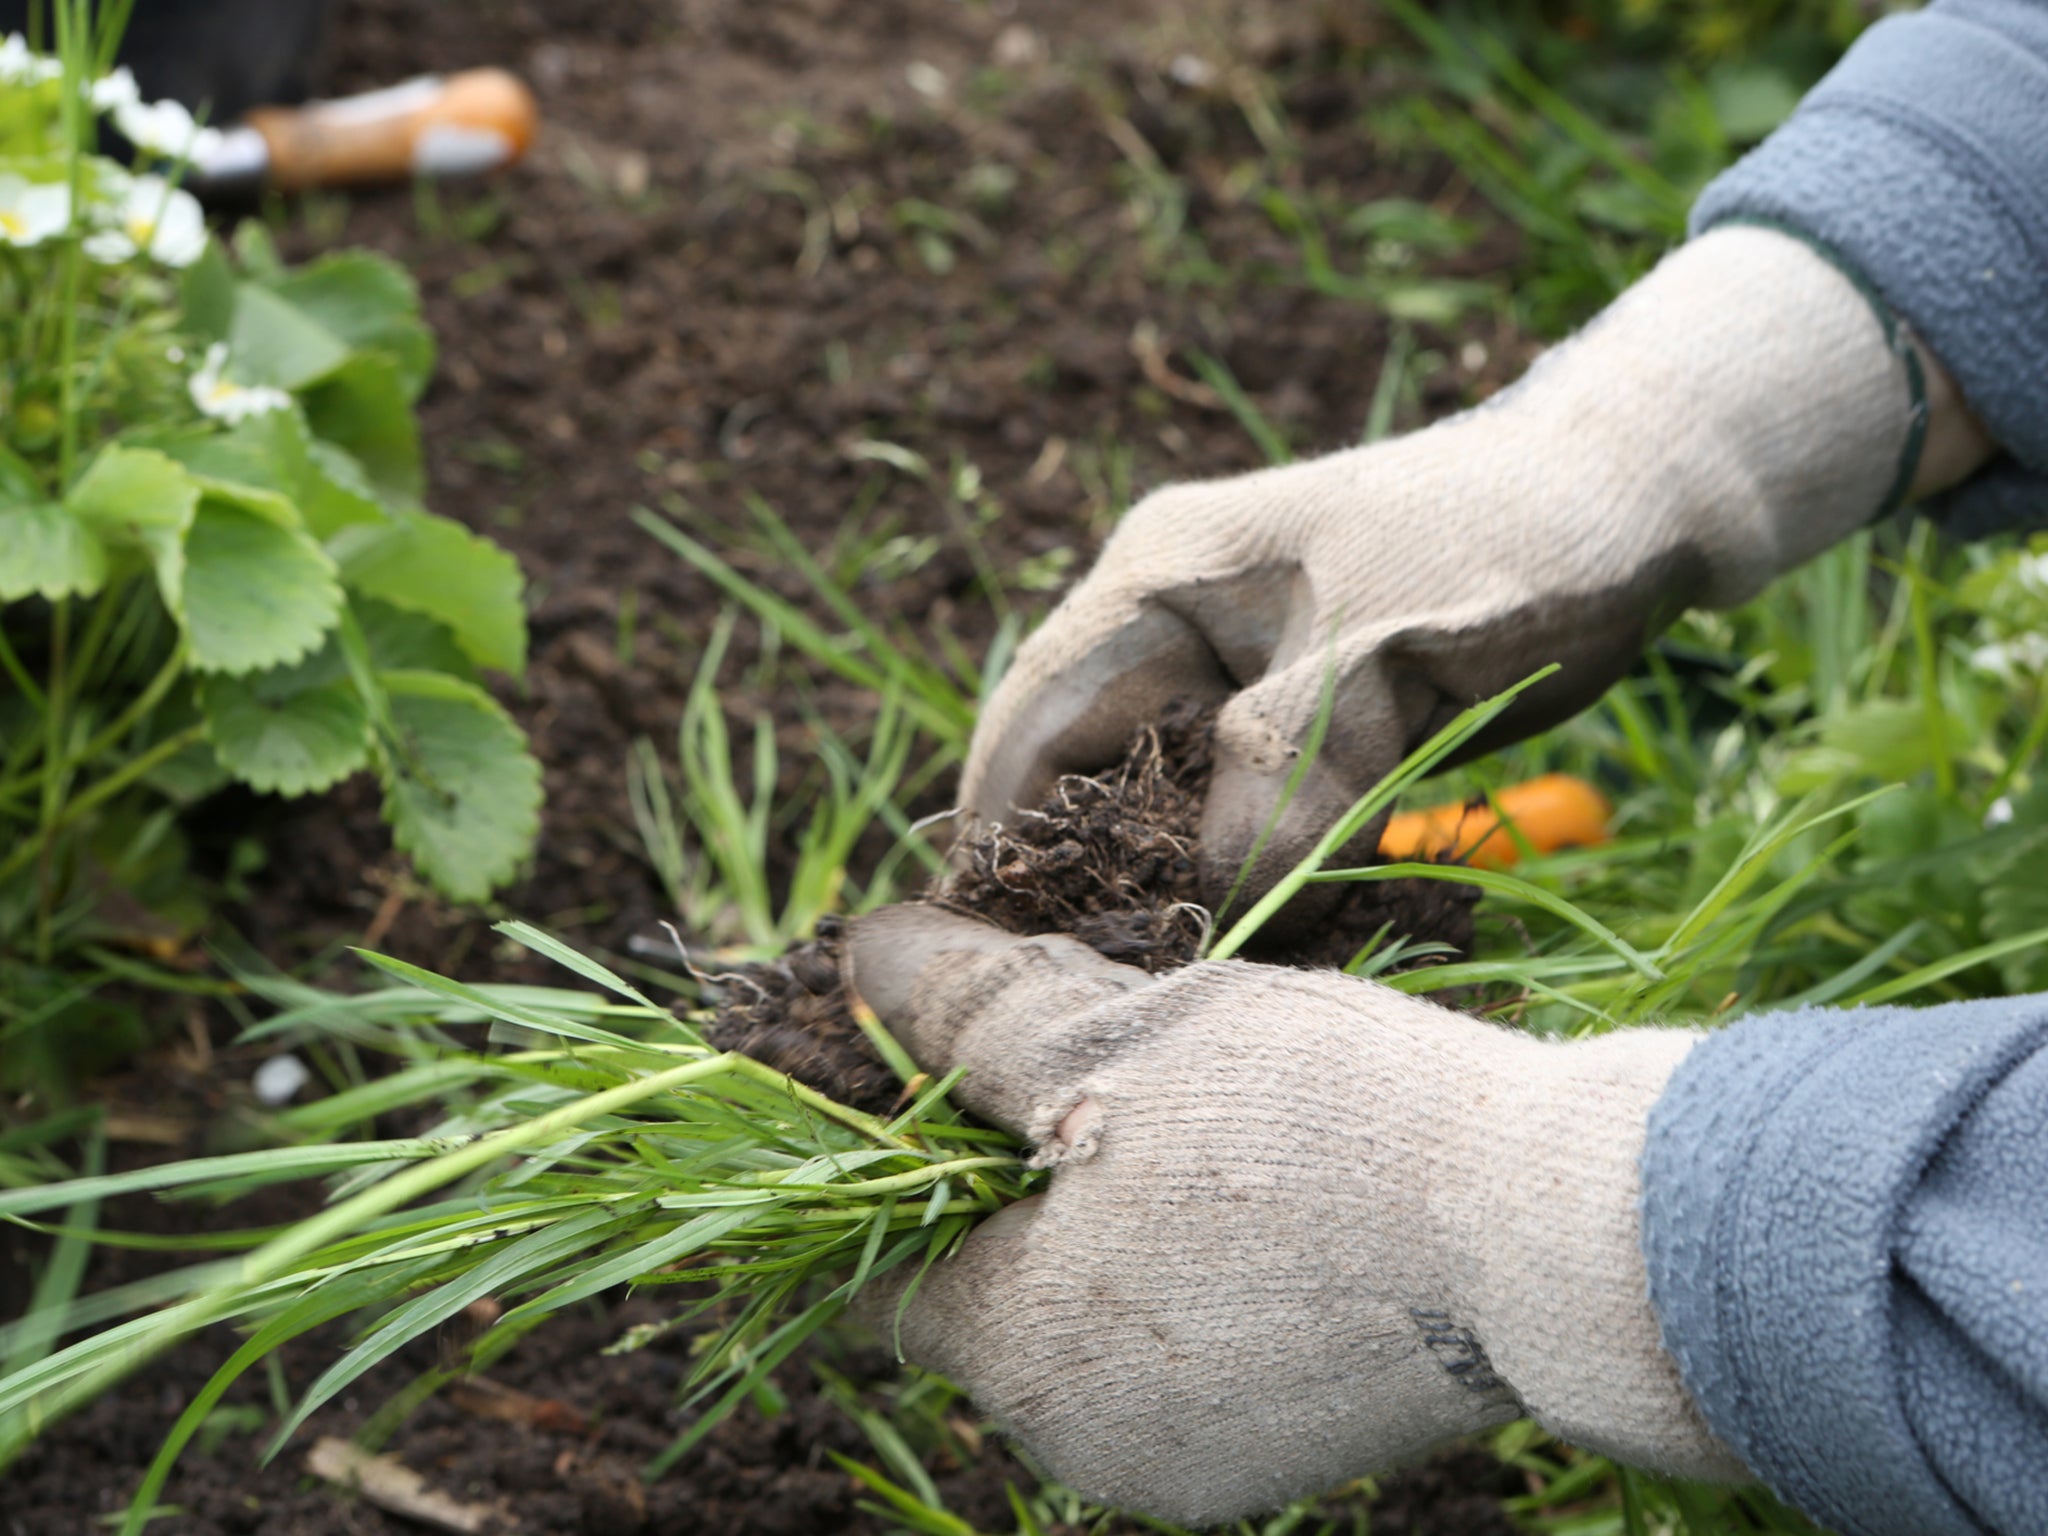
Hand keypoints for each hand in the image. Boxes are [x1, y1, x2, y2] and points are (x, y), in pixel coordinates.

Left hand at [848, 908, 1741, 1525]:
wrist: (1557, 1232)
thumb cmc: (1316, 1122)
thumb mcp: (1117, 1035)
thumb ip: (970, 1013)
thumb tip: (861, 958)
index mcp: (1019, 1354)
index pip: (878, 1270)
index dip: (890, 1160)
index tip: (952, 1070)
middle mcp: (1087, 1443)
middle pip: (992, 1290)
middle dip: (1015, 1173)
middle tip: (1088, 1053)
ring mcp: (1195, 1464)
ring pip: (1095, 1314)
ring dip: (1110, 1211)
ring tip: (1192, 1103)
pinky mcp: (1288, 1451)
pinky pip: (1188, 1347)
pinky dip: (1193, 1265)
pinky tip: (1265, 1181)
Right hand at [962, 227, 1925, 908]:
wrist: (1632, 502)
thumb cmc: (1509, 544)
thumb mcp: (1386, 655)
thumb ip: (1284, 769)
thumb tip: (1203, 908)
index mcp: (1159, 578)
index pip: (1031, 721)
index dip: (1001, 839)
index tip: (994, 957)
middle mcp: (1174, 630)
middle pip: (1085, 779)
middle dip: (1092, 883)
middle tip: (1105, 1000)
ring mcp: (1235, 678)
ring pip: (1166, 812)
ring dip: (1178, 893)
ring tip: (1183, 990)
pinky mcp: (1300, 725)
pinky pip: (1242, 820)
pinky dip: (1252, 881)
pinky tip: (1271, 946)